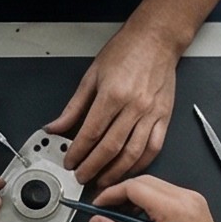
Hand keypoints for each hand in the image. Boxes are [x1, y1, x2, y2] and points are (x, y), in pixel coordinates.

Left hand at [46, 26, 179, 186]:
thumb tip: (56, 126)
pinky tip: (128, 171)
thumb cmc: (126, 51)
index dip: (77, 153)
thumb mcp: (92, 76)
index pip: (90, 134)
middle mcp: (133, 106)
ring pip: (132, 154)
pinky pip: (153, 148)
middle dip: (92, 168)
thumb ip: (74, 107)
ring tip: (102, 181)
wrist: (157, 39)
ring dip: (115, 172)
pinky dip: (140, 164)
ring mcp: (151, 114)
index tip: (69, 162)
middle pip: (110, 148)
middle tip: (81, 177)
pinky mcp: (164, 117)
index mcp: (113, 95)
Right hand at [88, 176, 220, 221]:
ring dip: (135, 196)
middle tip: (106, 211)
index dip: (111, 194)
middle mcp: (185, 198)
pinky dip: (149, 200)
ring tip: (123, 217)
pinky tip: (142, 218)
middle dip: (121, 193)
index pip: (133, 187)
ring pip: (154, 185)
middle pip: (143, 181)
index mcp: (173, 209)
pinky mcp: (195, 203)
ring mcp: (192, 198)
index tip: (98, 206)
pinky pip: (166, 192)